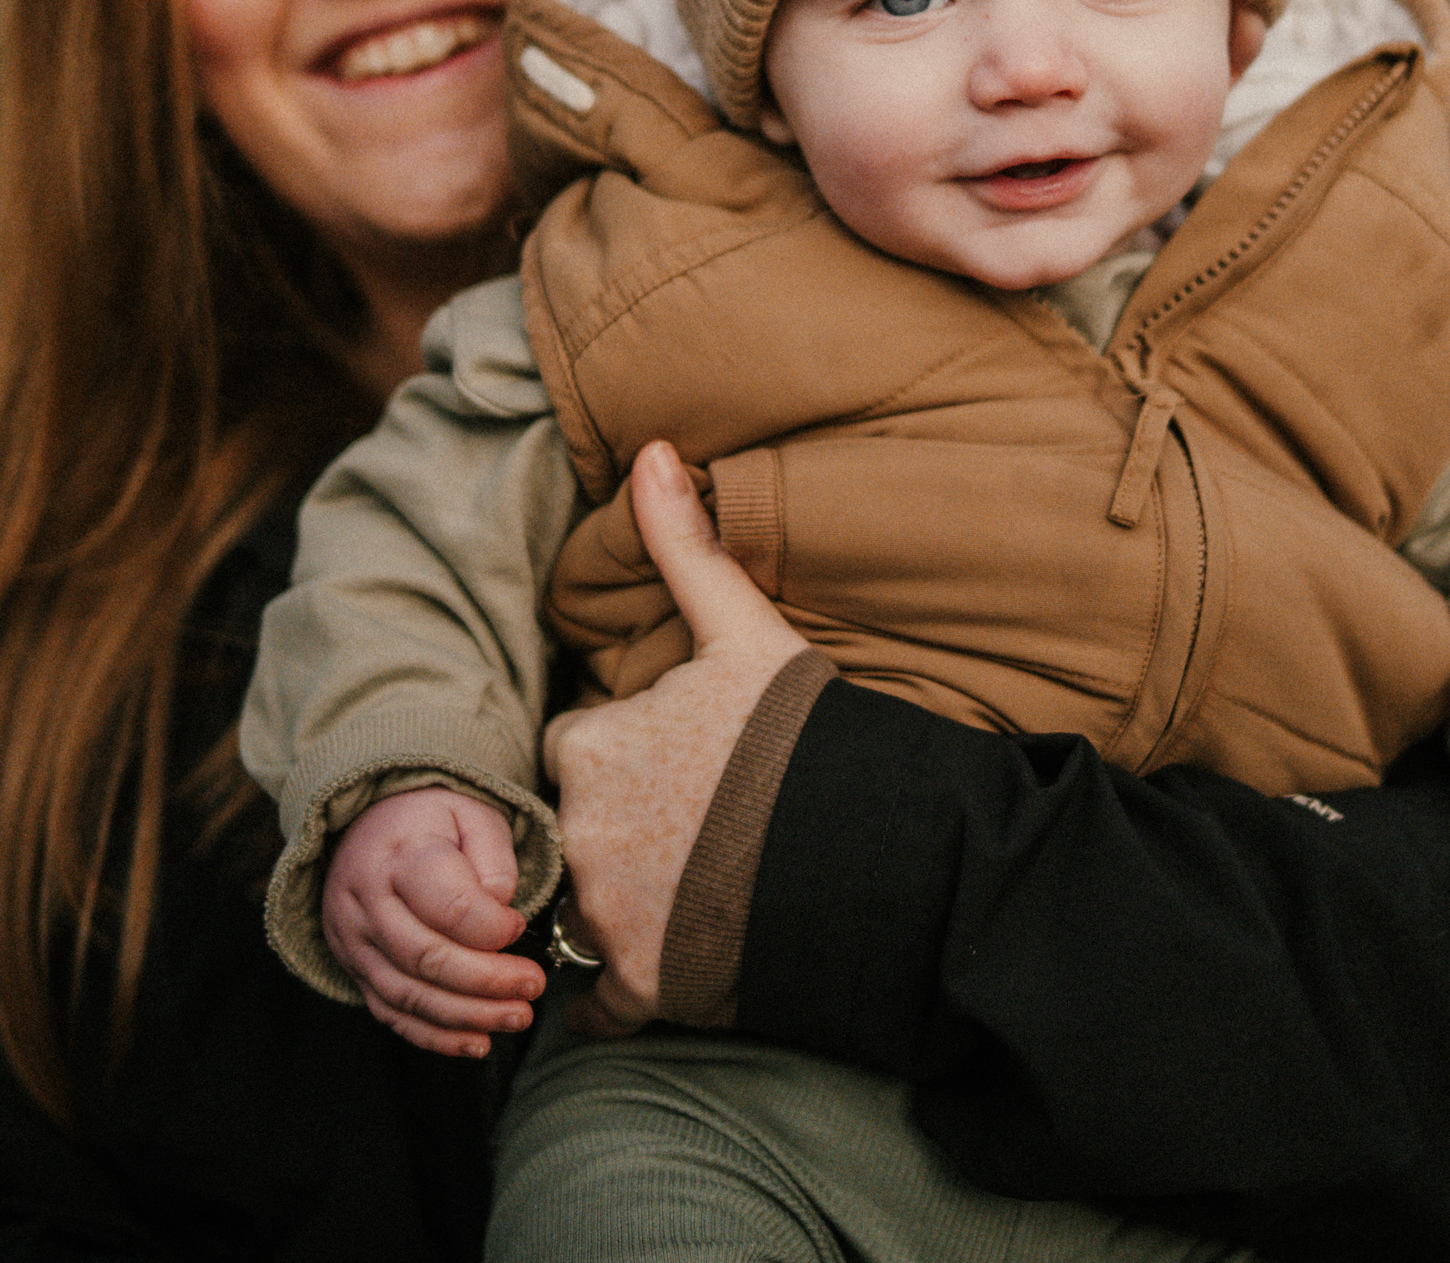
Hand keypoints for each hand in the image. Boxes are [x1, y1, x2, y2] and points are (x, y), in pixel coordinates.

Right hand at [322, 786, 545, 1055]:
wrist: (368, 827)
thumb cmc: (432, 822)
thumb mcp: (472, 815)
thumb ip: (494, 859)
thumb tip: (501, 910)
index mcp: (400, 856)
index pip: (447, 905)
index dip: (491, 926)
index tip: (520, 926)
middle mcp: (366, 903)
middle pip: (427, 957)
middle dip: (487, 981)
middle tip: (533, 987)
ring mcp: (354, 942)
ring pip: (408, 994)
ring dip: (467, 1016)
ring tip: (517, 1017)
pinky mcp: (355, 970)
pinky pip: (391, 1014)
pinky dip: (434, 1036)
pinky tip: (477, 1043)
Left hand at [541, 440, 810, 1038]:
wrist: (875, 858)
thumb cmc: (806, 739)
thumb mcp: (746, 632)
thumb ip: (685, 546)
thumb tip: (652, 449)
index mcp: (588, 746)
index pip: (574, 750)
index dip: (626, 755)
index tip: (682, 764)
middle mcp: (577, 833)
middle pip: (576, 833)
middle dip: (622, 832)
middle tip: (702, 829)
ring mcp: (605, 916)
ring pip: (587, 911)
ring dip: (628, 906)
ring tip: (706, 890)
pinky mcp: (638, 987)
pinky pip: (599, 1001)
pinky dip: (629, 989)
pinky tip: (685, 960)